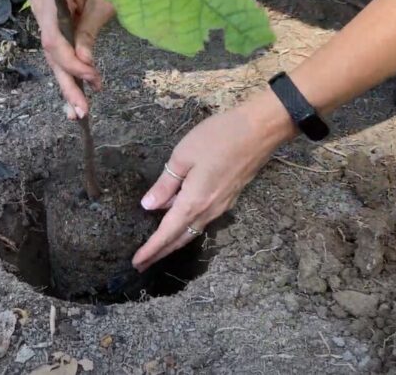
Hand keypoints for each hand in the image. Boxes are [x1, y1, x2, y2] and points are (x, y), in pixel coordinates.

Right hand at [30, 0, 114, 118]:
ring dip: (68, 86)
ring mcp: (42, 20)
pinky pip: (57, 55)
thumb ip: (89, 32)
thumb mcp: (100, 2)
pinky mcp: (50, 29)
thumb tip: (85, 63)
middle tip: (81, 111)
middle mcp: (40, 11)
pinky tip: (74, 99)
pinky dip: (68, 75)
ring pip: (53, 60)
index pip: (54, 40)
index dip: (71, 63)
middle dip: (67, 84)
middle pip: (51, 55)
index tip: (92, 77)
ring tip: (79, 112)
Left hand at [132, 92, 295, 270]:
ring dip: (174, 243)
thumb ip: (165, 184)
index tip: (136, 263)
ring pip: (193, 231)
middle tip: (142, 264)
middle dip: (160, 253)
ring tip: (157, 249)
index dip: (150, 249)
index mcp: (194, 202)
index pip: (167, 233)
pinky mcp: (229, 197)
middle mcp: (209, 210)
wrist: (260, 130)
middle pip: (180, 239)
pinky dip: (188, 228)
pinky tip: (179, 222)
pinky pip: (203, 220)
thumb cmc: (218, 138)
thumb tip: (148, 206)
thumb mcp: (183, 157)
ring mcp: (221, 206)